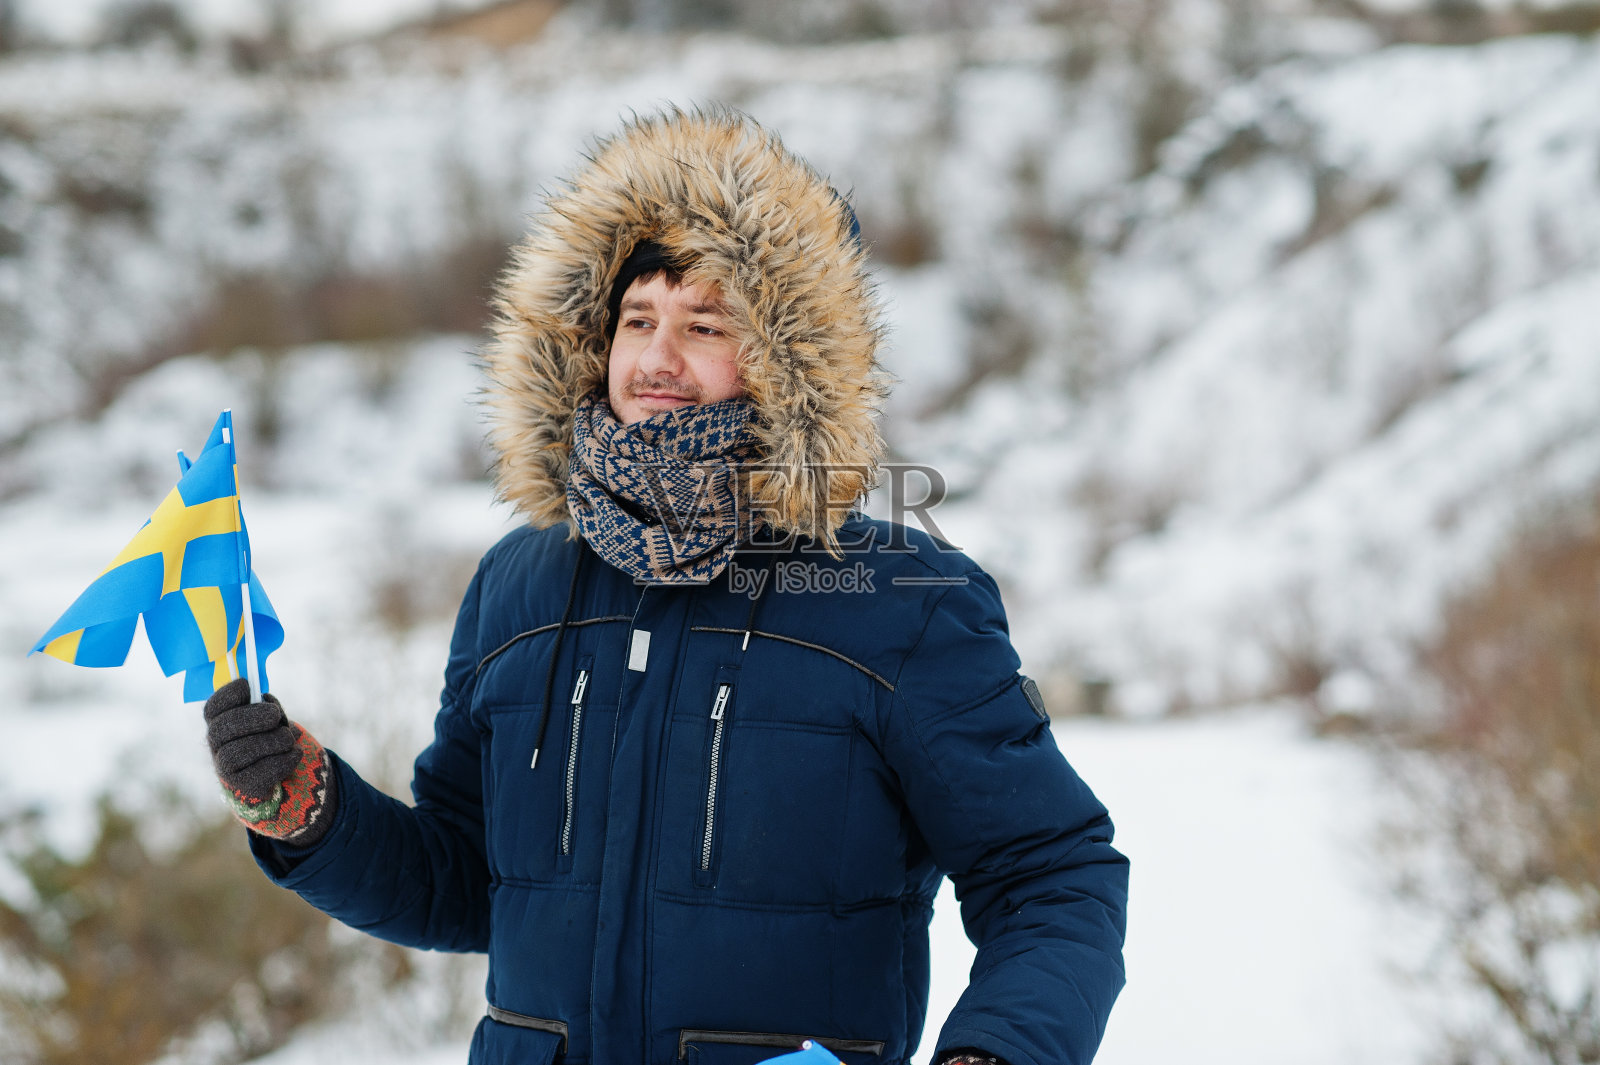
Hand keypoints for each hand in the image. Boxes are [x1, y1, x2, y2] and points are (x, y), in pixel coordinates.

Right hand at [203, 677, 301, 800]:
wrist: (282, 771)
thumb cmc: (272, 735)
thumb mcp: (271, 716)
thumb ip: (265, 705)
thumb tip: (263, 697)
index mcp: (222, 723)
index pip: (213, 708)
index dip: (226, 695)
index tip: (246, 685)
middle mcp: (218, 746)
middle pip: (221, 729)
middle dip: (250, 717)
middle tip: (275, 714)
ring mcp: (227, 769)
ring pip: (236, 753)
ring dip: (270, 741)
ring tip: (288, 738)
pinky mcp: (244, 788)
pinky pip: (258, 775)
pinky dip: (282, 761)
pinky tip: (294, 753)